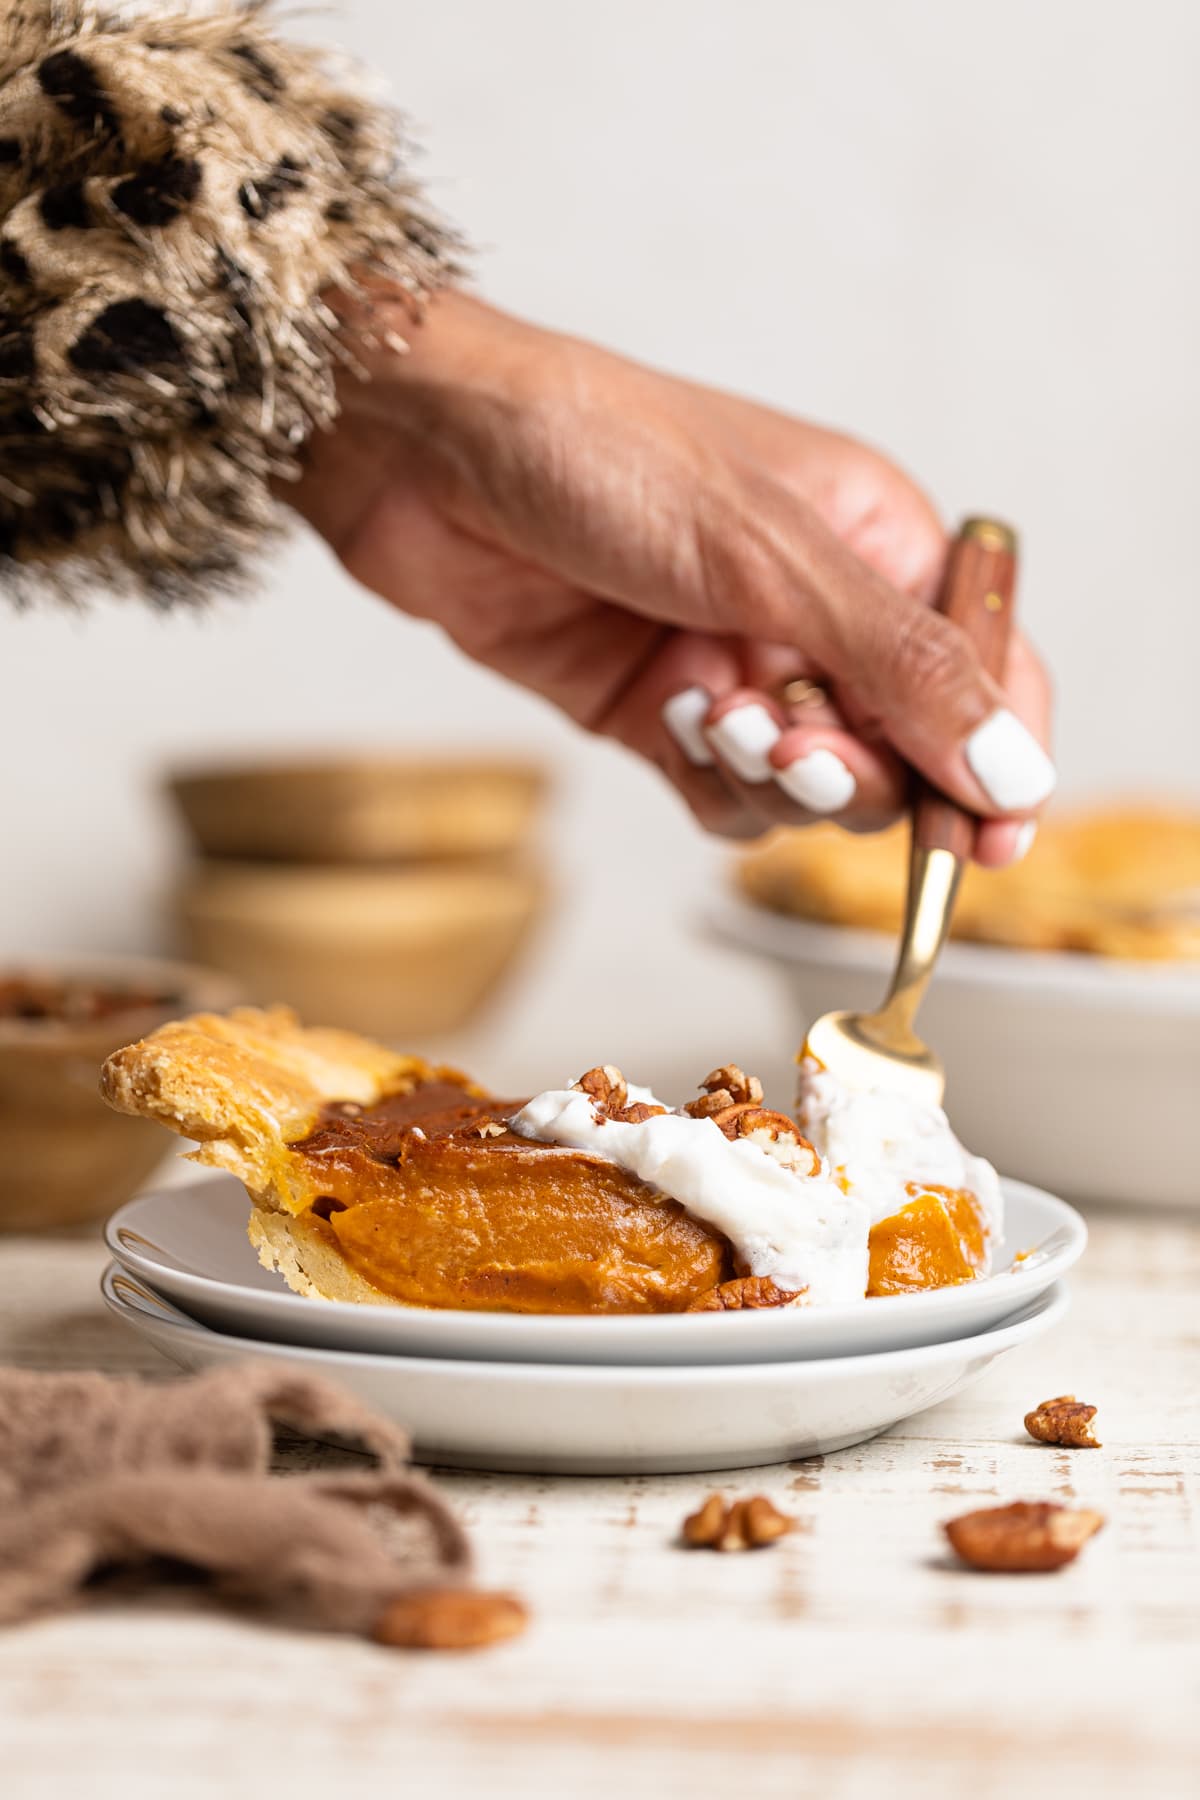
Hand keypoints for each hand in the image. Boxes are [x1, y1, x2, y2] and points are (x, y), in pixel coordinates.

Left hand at [289, 290, 1052, 861]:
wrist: (425, 458)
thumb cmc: (601, 451)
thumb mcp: (770, 556)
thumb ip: (896, 668)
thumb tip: (1011, 770)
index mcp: (877, 541)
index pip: (984, 669)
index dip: (1000, 757)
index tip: (995, 839)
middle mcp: (818, 611)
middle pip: (901, 747)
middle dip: (857, 769)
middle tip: (798, 751)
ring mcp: (738, 665)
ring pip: (810, 786)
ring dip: (774, 775)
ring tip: (718, 718)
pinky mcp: (660, 712)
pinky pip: (725, 796)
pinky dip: (713, 786)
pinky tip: (675, 726)